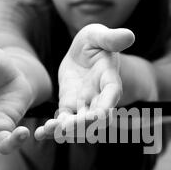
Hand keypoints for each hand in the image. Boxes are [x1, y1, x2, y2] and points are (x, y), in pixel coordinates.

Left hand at [34, 24, 134, 139]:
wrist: (82, 52)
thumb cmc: (94, 41)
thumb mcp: (99, 35)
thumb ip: (112, 38)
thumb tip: (130, 35)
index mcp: (110, 80)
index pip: (112, 95)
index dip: (107, 106)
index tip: (99, 116)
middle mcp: (100, 98)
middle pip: (96, 116)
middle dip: (83, 124)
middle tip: (67, 127)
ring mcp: (84, 104)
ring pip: (78, 122)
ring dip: (66, 129)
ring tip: (50, 129)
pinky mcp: (69, 106)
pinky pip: (62, 120)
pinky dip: (53, 129)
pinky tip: (40, 134)